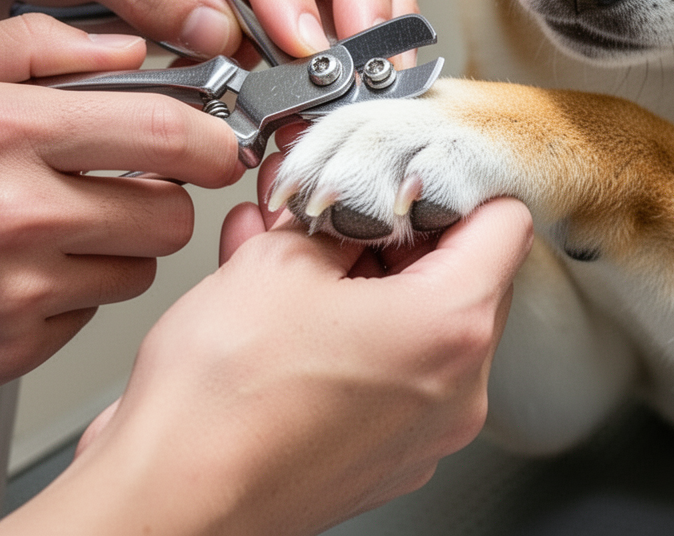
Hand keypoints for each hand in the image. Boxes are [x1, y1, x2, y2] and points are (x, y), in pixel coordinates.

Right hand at [0, 14, 239, 419]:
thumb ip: (33, 45)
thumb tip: (131, 45)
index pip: (165, 133)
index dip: (213, 138)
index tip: (217, 140)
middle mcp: (14, 214)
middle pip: (171, 213)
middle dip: (167, 196)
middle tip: (130, 183)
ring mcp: (14, 291)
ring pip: (137, 270)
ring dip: (118, 246)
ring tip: (56, 224)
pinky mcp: (7, 349)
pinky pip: (89, 318)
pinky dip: (70, 294)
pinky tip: (18, 270)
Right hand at [0, 191, 533, 535]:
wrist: (169, 501)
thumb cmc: (220, 405)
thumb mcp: (277, 261)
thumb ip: (330, 215)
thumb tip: (337, 200)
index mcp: (452, 328)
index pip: (504, 221)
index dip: (453, 181)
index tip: (410, 172)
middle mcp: (456, 389)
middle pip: (463, 275)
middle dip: (394, 232)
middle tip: (335, 207)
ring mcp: (423, 431)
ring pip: (415, 324)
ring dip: (359, 279)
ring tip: (289, 251)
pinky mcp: (383, 456)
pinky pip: (386, 372)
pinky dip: (347, 333)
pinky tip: (281, 307)